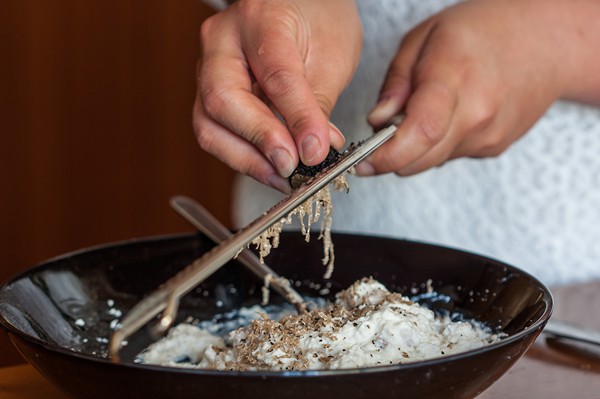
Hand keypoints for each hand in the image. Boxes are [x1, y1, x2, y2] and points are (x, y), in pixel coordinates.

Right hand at [193, 0, 361, 191]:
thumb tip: (312, 152)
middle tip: (292, 168)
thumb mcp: (333, 53)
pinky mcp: (209, 91)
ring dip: (246, 159)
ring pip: (208, 124)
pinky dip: (244, 155)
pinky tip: (272, 168)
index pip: (275, 76)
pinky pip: (216, 130)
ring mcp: (209, 66)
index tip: (315, 152)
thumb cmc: (317, 18)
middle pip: (222, 101)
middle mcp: (222, 40)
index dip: (296, 120)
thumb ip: (317, 104)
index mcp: (261, 19)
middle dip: (258, 142)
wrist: (298, 4)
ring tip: (284, 177)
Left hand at [360, 0, 599, 176]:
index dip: (385, 156)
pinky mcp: (494, 147)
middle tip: (376, 143)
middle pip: (420, 159)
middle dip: (390, 159)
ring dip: (414, 149)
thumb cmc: (483, 30)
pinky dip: (438, 144)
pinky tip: (449, 116)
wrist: (546, 42)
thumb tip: (376, 121)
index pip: (417, 133)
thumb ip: (396, 82)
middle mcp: (477, 114)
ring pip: (432, 161)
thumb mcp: (425, 37)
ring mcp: (489, 135)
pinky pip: (450, 156)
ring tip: (422, 112)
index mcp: (454, 78)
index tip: (362, 161)